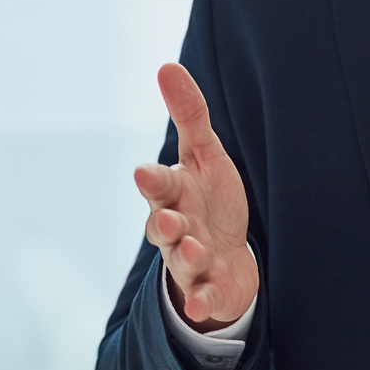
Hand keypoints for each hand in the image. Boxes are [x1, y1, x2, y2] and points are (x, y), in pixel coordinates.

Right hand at [134, 64, 259, 329]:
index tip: (143, 171)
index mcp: (173, 193)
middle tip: (166, 219)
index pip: (159, 185)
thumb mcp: (204, 154)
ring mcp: (189, 262)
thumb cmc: (210, 201)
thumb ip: (189, 114)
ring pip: (181, 260)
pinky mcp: (207, 291)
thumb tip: (166, 65)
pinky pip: (201, 298)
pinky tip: (203, 304)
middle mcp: (175, 228)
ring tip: (194, 249)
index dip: (153, 180)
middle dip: (163, 223)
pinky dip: (201, 302)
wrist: (226, 258)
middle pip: (162, 226)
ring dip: (185, 256)